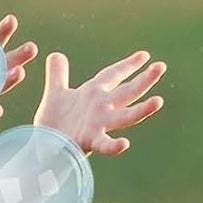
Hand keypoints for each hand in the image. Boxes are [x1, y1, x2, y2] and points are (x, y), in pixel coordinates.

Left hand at [33, 48, 165, 155]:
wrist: (42, 148)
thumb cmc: (52, 124)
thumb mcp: (55, 94)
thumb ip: (57, 74)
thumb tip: (56, 54)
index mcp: (93, 94)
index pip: (114, 75)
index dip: (129, 65)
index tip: (145, 55)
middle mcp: (100, 108)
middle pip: (127, 92)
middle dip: (144, 80)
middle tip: (160, 66)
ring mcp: (98, 125)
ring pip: (125, 116)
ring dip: (142, 110)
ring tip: (158, 101)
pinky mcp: (89, 141)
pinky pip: (104, 145)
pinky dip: (114, 146)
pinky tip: (124, 144)